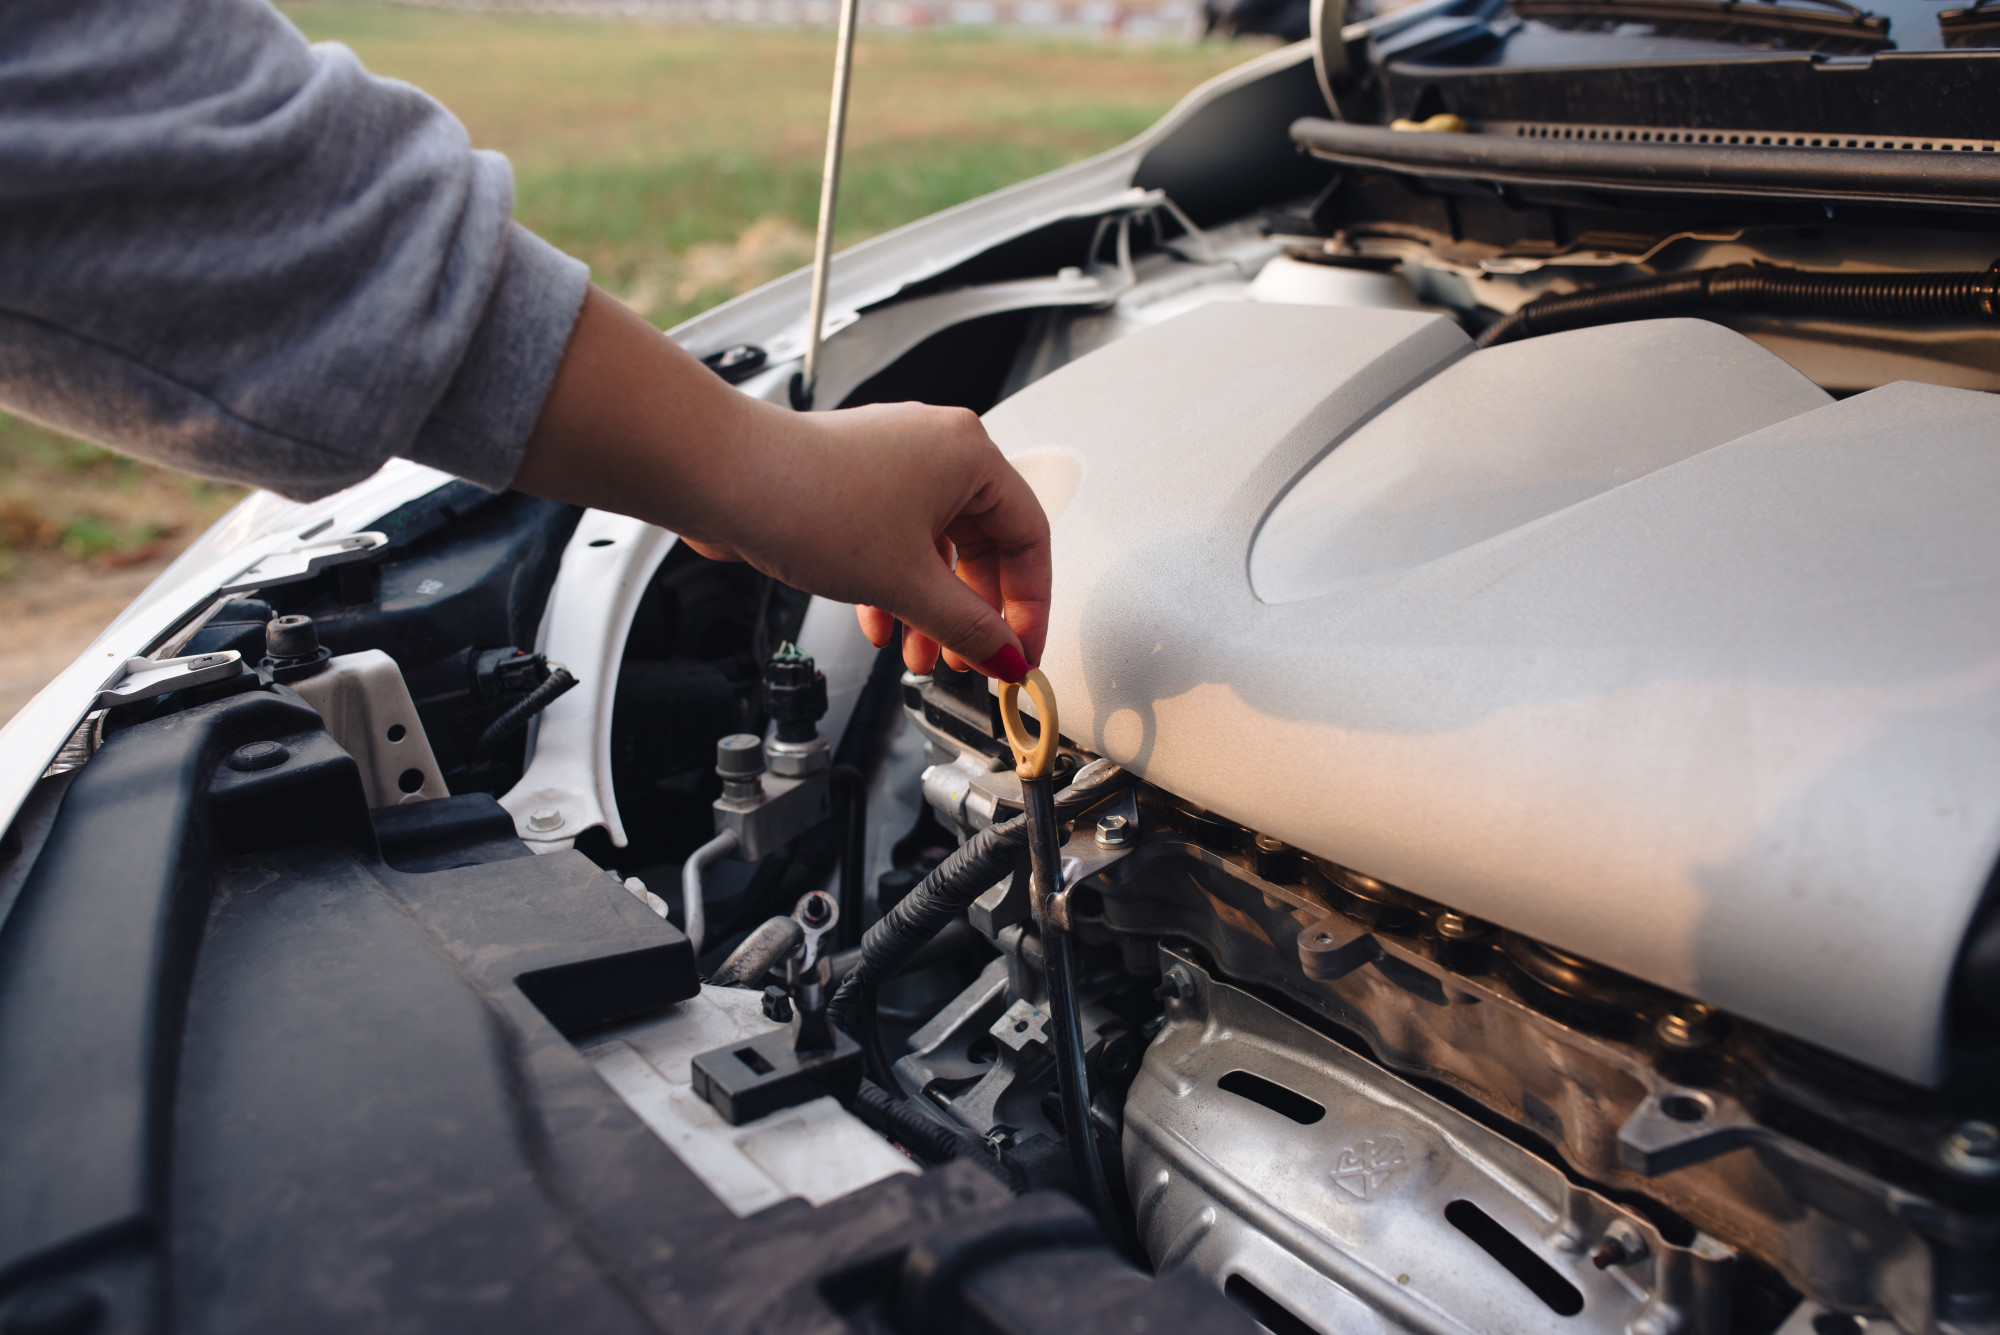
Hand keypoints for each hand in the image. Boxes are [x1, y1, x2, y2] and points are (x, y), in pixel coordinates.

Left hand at [510, 287, 1048, 678]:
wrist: (723, 478)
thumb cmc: (807, 499)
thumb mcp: (907, 583)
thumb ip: (967, 626)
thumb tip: (1005, 654)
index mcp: (969, 454)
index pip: (1029, 537)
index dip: (1030, 604)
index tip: (1019, 650)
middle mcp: (936, 449)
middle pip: (982, 545)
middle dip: (972, 612)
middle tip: (970, 659)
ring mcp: (893, 463)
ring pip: (934, 548)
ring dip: (930, 608)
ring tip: (919, 655)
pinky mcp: (855, 483)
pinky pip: (896, 541)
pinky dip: (894, 586)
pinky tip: (879, 624)